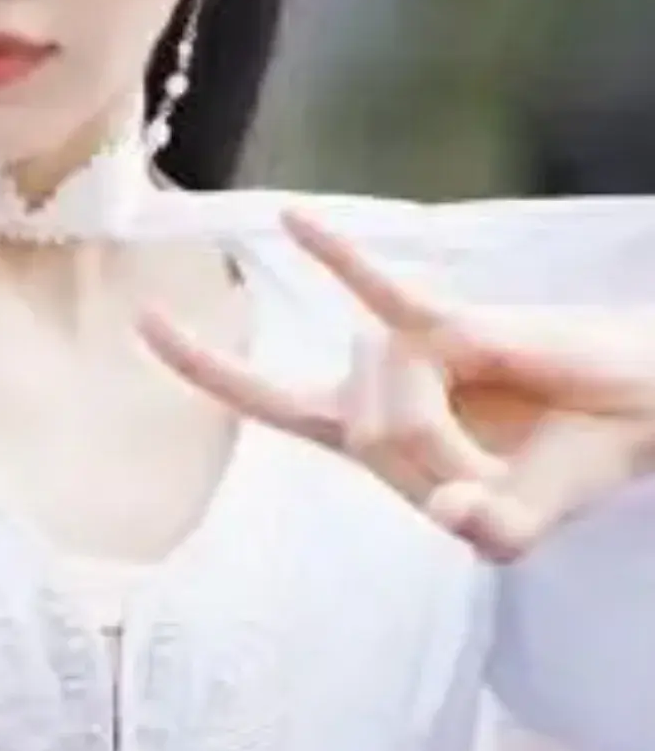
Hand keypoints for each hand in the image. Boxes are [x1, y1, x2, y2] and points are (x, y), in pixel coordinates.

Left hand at [136, 210, 654, 561]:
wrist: (637, 410)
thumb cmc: (572, 456)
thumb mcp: (527, 519)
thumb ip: (494, 531)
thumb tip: (452, 516)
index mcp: (379, 440)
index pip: (270, 402)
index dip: (207, 368)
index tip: (144, 321)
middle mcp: (382, 387)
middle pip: (355, 427)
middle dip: (427, 462)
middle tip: (493, 477)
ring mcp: (418, 352)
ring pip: (385, 393)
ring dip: (446, 432)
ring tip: (507, 441)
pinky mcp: (457, 324)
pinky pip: (385, 294)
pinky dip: (338, 260)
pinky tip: (291, 220)